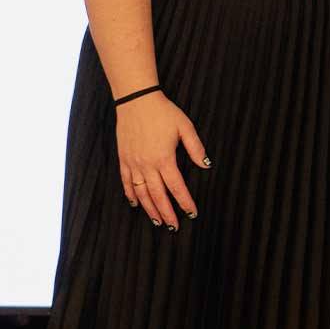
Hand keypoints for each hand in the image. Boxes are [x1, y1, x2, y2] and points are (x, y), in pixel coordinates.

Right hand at [116, 92, 209, 229]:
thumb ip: (196, 148)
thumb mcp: (185, 127)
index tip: (192, 213)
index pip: (176, 187)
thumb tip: (206, 165)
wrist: (136, 101)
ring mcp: (132, 164)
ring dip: (149, 209)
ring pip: (141, 193)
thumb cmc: (164, 113)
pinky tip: (136, 204)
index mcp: (164, 159)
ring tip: (158, 221)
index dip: (185, 202)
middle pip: (157, 195)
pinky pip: (125, 182)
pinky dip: (130, 195)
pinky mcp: (123, 159)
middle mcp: (147, 165)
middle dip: (167, 213)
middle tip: (174, 227)